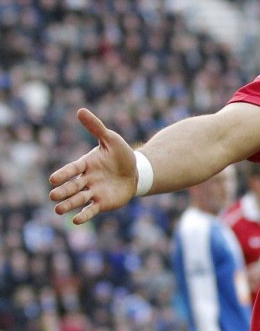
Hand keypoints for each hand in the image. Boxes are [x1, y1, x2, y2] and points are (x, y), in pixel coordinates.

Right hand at [49, 109, 137, 224]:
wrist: (136, 172)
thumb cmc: (121, 154)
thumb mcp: (111, 139)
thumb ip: (96, 128)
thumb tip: (80, 111)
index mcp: (86, 164)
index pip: (72, 169)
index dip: (63, 174)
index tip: (53, 180)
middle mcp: (87, 179)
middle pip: (73, 186)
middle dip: (63, 191)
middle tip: (53, 196)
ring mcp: (93, 192)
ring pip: (79, 199)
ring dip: (69, 204)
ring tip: (58, 210)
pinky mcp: (102, 203)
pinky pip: (91, 210)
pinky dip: (84, 215)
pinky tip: (76, 220)